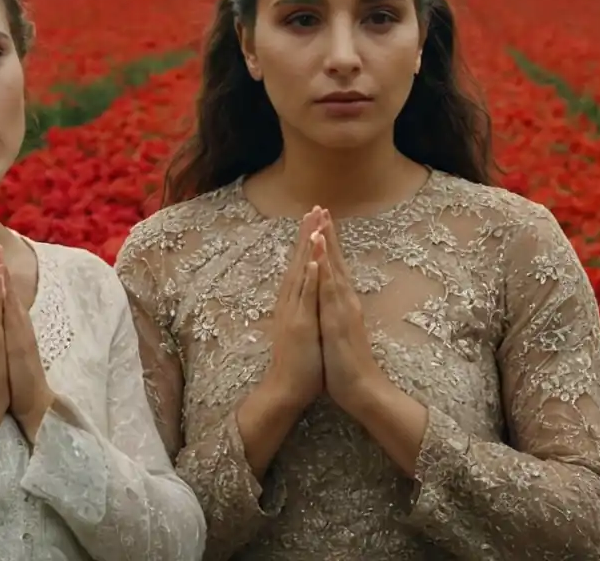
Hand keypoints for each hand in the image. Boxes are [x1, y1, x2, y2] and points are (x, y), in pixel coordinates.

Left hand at [0, 241, 55, 443]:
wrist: (30, 400)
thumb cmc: (14, 376)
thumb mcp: (5, 346)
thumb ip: (1, 327)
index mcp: (8, 322)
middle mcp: (14, 321)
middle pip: (3, 284)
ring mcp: (17, 329)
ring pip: (8, 294)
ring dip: (2, 269)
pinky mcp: (19, 340)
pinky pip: (11, 315)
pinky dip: (6, 296)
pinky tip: (2, 280)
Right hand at [260, 207, 325, 410]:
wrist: (285, 391)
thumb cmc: (297, 364)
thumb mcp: (301, 331)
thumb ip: (302, 311)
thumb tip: (305, 297)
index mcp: (294, 304)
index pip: (301, 266)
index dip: (307, 242)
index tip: (314, 219)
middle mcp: (291, 303)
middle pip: (298, 262)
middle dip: (306, 234)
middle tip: (313, 207)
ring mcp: (294, 313)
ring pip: (300, 274)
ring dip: (306, 248)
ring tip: (313, 223)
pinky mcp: (299, 325)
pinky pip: (304, 298)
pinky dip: (308, 278)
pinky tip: (312, 260)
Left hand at [313, 220, 388, 414]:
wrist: (363, 389)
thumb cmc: (348, 365)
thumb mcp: (338, 331)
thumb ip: (336, 313)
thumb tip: (332, 300)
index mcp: (342, 303)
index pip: (333, 266)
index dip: (327, 243)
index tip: (320, 220)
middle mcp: (345, 300)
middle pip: (335, 260)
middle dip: (327, 233)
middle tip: (321, 206)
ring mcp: (343, 309)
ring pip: (334, 270)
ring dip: (327, 244)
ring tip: (320, 219)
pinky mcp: (339, 320)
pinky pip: (330, 292)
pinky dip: (325, 271)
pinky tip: (320, 255)